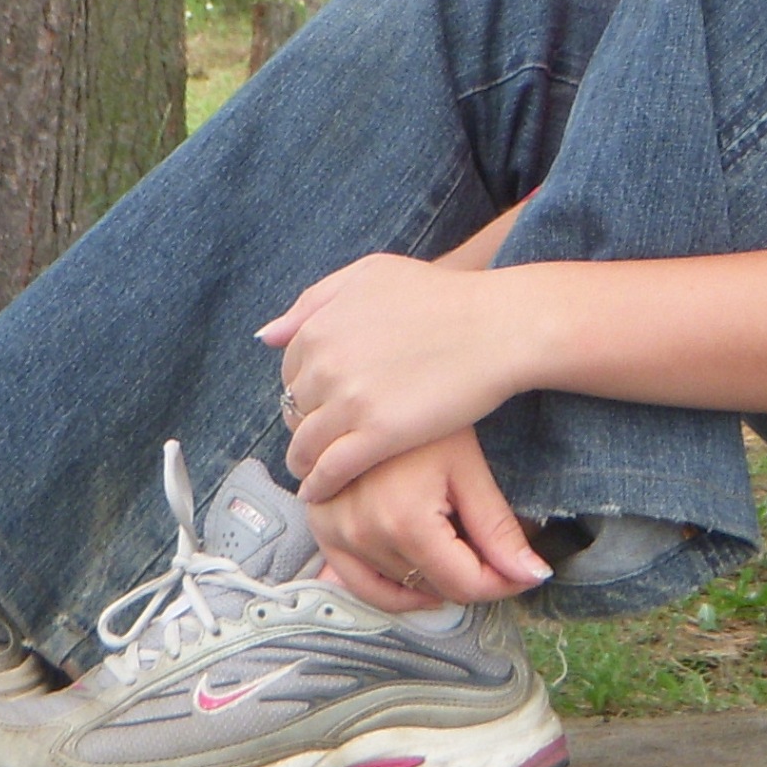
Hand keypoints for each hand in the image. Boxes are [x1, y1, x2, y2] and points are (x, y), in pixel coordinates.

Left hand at [261, 254, 528, 499]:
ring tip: (317, 471)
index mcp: (321, 325)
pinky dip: (320, 486)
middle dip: (305, 424)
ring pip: (305, 446)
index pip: (290, 371)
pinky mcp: (377, 436)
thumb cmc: (442, 296)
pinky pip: (330, 471)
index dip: (305, 390)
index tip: (320, 404)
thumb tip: (268, 335)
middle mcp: (326, 363)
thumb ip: (317, 299)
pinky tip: (324, 492)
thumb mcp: (372, 274)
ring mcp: (350, 401)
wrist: (497, 326)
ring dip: (305, 461)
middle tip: (324, 438)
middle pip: (294, 410)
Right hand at [304, 428, 553, 610]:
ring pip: (398, 590)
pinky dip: (389, 588)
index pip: (464, 585)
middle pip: (433, 589)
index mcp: (405, 521)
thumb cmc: (431, 418)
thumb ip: (498, 530)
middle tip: (494, 551)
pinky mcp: (321, 528)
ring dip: (432, 581)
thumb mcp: (469, 470)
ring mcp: (335, 533)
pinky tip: (418, 570)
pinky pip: (356, 583)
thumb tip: (534, 576)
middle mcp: (364, 533)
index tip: (523, 572)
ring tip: (458, 550)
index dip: (502, 583)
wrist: (381, 381)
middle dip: (470, 577)